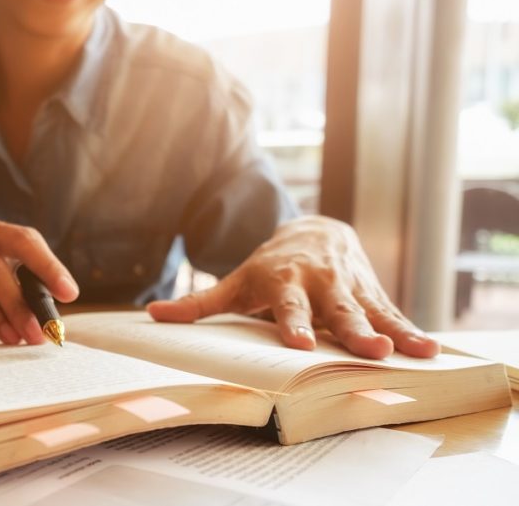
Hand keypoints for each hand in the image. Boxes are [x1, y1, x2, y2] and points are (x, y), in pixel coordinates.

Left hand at [147, 215, 438, 358]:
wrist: (314, 232)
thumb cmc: (269, 267)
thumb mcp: (236, 282)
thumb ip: (198, 303)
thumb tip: (152, 315)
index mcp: (284, 281)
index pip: (287, 305)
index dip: (292, 323)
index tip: (297, 343)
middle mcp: (321, 282)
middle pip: (336, 309)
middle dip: (351, 329)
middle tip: (366, 349)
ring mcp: (350, 287)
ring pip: (369, 311)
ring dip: (388, 331)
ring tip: (405, 351)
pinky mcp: (372, 293)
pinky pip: (393, 314)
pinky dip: (410, 331)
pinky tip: (430, 351)